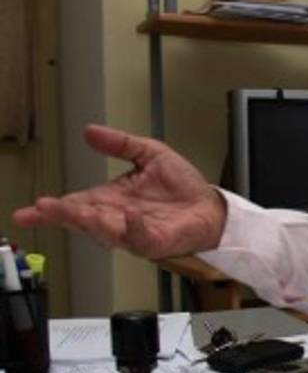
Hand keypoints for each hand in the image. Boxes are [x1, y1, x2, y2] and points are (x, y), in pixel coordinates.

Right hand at [12, 124, 227, 258]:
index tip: (31, 210)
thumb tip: (91, 131)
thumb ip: (120, 144)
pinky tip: (130, 214)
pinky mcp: (156, 241)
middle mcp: (118, 219)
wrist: (211, 206)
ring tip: (75, 211)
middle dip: (63, 215)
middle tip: (46, 209)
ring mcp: (135, 232)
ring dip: (90, 222)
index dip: (52, 209)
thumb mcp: (149, 154)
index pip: (75, 204)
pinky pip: (140, 239)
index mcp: (111, 200)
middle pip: (83, 220)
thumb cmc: (183, 187)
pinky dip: (133, 227)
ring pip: (105, 232)